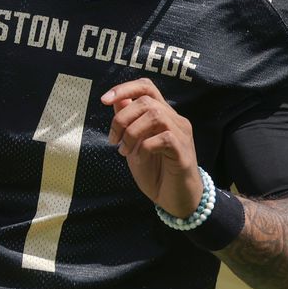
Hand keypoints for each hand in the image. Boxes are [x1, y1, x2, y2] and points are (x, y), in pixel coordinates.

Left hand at [101, 78, 202, 217]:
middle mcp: (175, 120)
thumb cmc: (157, 173)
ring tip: (125, 151)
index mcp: (163, 115)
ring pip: (155, 115)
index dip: (125, 88)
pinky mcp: (184, 152)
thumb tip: (115, 101)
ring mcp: (182, 135)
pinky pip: (163, 138)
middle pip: (146, 100)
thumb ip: (128, 123)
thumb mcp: (134, 145)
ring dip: (132, 133)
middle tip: (113, 140)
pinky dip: (144, 148)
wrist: (176, 201)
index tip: (104, 100)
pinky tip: (140, 160)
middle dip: (122, 118)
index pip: (147, 87)